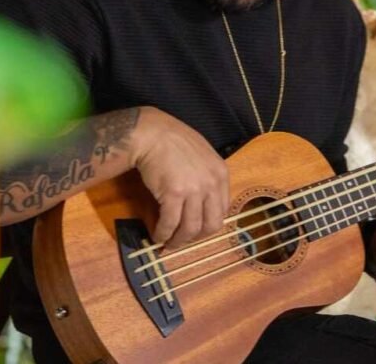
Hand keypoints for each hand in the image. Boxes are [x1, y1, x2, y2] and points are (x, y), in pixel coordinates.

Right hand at [130, 107, 229, 248]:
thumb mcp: (202, 156)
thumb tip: (202, 203)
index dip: (208, 226)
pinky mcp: (173, 194)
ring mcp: (194, 189)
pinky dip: (163, 233)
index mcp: (221, 174)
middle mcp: (211, 184)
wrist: (153, 133)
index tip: (196, 231)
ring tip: (167, 243)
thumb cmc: (174, 141)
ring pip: (190, 228)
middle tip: (182, 241)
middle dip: (195, 238)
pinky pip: (170, 223)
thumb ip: (208, 178)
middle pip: (210, 225)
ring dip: (178, 241)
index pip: (222, 211)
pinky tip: (157, 235)